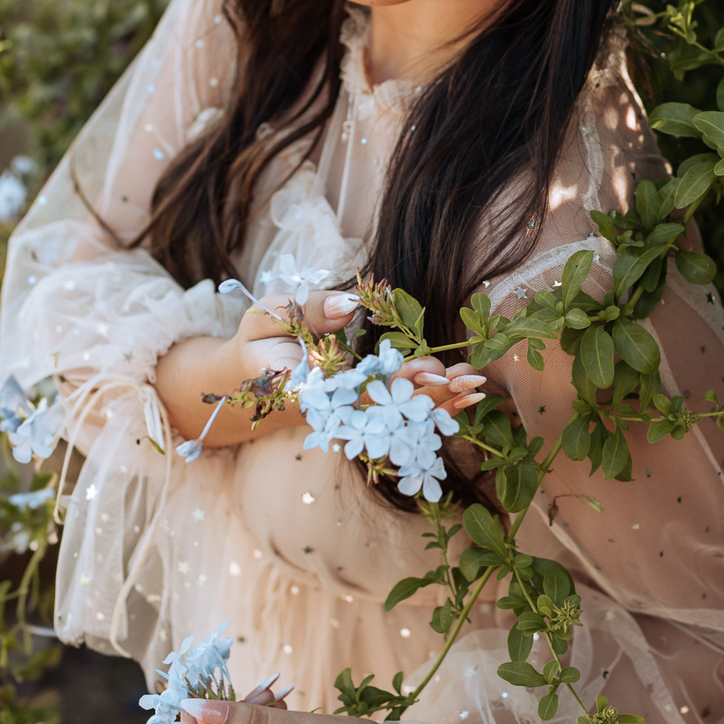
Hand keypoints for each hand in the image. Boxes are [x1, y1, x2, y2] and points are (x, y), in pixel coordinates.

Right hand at [155, 289, 486, 446]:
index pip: (356, 389)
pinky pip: (395, 414)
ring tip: (475, 384)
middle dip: (430, 395)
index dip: (395, 383)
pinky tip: (462, 397)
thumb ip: (308, 310)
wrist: (247, 379)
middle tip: (470, 378)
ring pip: (394, 416)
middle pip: (385, 409)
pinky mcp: (357, 415)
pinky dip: (429, 405)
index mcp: (303, 388)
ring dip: (437, 403)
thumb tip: (348, 305)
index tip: (430, 371)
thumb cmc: (257, 341)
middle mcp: (329, 411)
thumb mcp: (270, 314)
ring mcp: (344, 418)